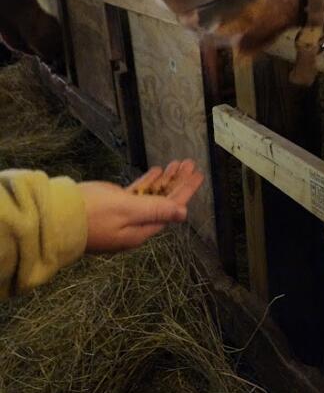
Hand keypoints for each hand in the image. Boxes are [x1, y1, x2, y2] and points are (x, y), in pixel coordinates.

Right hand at [79, 159, 204, 252]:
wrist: (58, 216)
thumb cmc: (91, 215)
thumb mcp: (127, 210)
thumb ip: (156, 210)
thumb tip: (182, 214)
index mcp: (141, 230)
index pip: (171, 208)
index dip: (185, 190)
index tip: (197, 175)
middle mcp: (136, 225)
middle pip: (164, 201)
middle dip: (178, 182)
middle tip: (190, 164)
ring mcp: (124, 216)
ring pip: (152, 195)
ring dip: (165, 179)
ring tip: (178, 163)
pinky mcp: (113, 206)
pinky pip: (138, 193)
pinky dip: (148, 182)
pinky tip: (157, 171)